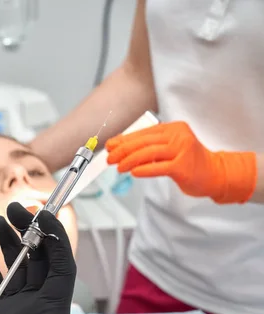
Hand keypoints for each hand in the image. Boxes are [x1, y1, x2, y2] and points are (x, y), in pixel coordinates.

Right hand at [0, 203, 75, 313]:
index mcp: (53, 310)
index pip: (61, 265)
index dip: (54, 237)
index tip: (41, 213)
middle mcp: (39, 305)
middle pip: (39, 259)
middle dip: (28, 232)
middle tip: (13, 207)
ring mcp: (19, 310)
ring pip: (18, 268)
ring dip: (10, 245)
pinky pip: (0, 286)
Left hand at [105, 121, 256, 203]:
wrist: (215, 174)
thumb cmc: (189, 162)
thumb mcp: (170, 148)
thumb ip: (149, 146)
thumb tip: (120, 148)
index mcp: (173, 128)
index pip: (143, 132)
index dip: (124, 139)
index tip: (110, 146)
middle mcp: (178, 136)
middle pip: (144, 141)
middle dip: (123, 150)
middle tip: (109, 158)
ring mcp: (182, 150)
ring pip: (149, 153)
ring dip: (129, 160)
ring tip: (118, 167)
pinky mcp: (183, 167)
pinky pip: (159, 167)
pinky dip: (144, 169)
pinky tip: (133, 172)